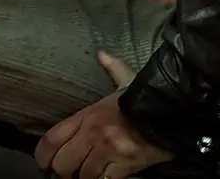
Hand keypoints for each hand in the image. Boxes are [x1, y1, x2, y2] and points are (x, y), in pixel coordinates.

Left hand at [34, 51, 173, 178]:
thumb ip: (112, 69)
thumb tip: (101, 54)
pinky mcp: (124, 165)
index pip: (51, 139)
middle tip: (72, 169)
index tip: (46, 163)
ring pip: (82, 176)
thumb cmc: (148, 97)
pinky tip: (107, 173)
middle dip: (64, 170)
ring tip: (91, 170)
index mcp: (90, 113)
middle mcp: (95, 132)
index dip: (42, 156)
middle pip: (61, 164)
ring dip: (85, 176)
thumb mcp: (128, 81)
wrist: (177, 110)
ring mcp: (109, 150)